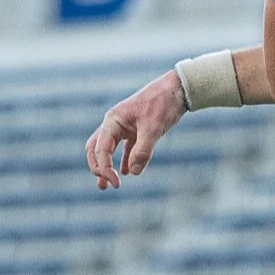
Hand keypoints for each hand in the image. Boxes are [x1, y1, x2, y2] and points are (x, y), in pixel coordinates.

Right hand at [85, 69, 186, 188]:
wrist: (178, 89)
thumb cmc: (163, 104)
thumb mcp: (153, 129)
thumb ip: (142, 151)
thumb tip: (133, 172)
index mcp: (112, 121)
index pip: (100, 150)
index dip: (105, 169)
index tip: (116, 183)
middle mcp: (114, 123)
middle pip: (96, 149)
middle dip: (98, 168)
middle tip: (106, 185)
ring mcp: (124, 125)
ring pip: (108, 149)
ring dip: (107, 166)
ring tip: (106, 185)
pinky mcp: (136, 129)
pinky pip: (124, 147)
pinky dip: (123, 159)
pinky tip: (128, 172)